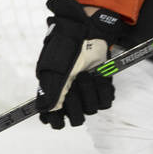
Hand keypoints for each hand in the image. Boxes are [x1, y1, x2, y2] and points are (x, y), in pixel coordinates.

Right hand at [35, 0, 120, 128]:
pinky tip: (100, 76)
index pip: (55, 120)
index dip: (58, 121)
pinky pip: (106, 101)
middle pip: (77, 118)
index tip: (60, 119)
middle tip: (75, 81)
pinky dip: (104, 89)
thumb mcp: (54, 68)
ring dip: (91, 90)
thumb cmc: (67, 47)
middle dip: (77, 102)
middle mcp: (71, 97)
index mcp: (53, 93)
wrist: (89, 32)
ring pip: (92, 109)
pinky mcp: (103, 88)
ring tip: (87, 73)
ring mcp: (87, 93)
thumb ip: (50, 91)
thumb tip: (46, 112)